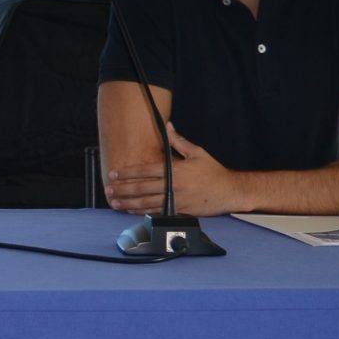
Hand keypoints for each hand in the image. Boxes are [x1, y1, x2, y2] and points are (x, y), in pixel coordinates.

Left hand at [104, 125, 235, 216]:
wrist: (229, 191)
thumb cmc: (213, 171)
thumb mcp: (197, 153)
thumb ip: (179, 141)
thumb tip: (167, 126)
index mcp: (176, 170)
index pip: (146, 171)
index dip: (128, 173)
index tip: (115, 173)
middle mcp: (174, 186)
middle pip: (142, 188)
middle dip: (123, 189)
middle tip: (109, 189)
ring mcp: (176, 200)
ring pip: (147, 203)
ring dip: (128, 202)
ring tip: (114, 202)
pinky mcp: (179, 211)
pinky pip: (157, 212)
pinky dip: (142, 212)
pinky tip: (131, 210)